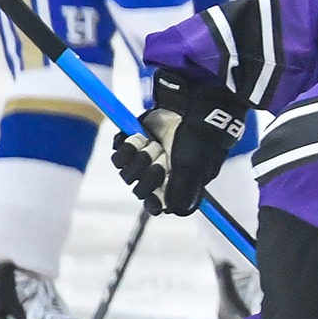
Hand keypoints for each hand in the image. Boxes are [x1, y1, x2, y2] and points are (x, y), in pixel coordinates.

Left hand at [110, 69, 245, 214]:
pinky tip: (140, 136)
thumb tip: (172, 211)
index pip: (157, 204)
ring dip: (137, 158)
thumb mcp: (193, 168)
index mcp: (176, 184)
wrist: (192, 106)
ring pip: (126, 172)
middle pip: (139, 189)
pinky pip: (118, 152)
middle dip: (147, 174)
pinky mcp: (133, 141)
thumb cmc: (199, 140)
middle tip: (161, 157)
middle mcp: (160, 174)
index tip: (155, 194)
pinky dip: (126, 145)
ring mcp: (145, 157)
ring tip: (151, 144)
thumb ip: (182, 191)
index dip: (153, 200)